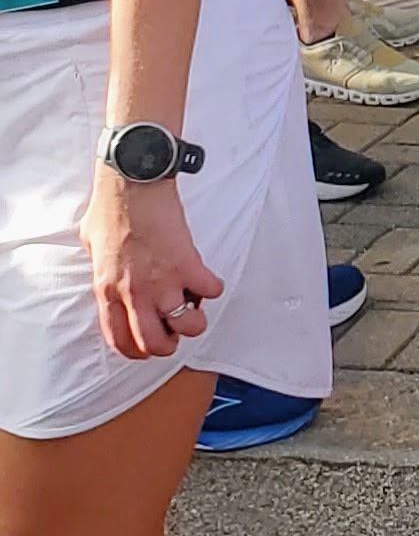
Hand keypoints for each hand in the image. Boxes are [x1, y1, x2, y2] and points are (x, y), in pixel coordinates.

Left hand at [84, 171, 222, 364]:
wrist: (133, 184)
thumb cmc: (111, 208)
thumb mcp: (91, 247)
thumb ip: (103, 272)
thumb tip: (112, 282)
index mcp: (108, 290)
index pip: (121, 340)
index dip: (138, 351)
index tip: (148, 346)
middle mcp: (135, 292)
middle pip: (155, 343)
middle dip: (169, 344)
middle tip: (174, 330)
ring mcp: (163, 280)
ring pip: (187, 324)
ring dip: (195, 321)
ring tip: (194, 306)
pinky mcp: (188, 263)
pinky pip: (209, 291)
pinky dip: (211, 288)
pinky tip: (205, 277)